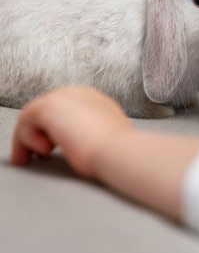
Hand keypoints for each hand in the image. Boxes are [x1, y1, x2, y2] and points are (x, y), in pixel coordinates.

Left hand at [11, 85, 198, 220]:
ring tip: (26, 159)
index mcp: (96, 101)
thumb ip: (93, 137)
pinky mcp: (50, 106)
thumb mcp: (107, 141)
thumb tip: (83, 147)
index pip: (65, 111)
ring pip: (34, 115)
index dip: (52, 130)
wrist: (120, 152)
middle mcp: (80, 93)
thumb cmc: (120, 154)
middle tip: (28, 156)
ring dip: (27, 139)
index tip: (46, 150)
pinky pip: (26, 121)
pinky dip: (25, 140)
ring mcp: (64, 97)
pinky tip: (40, 154)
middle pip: (47, 110)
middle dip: (35, 133)